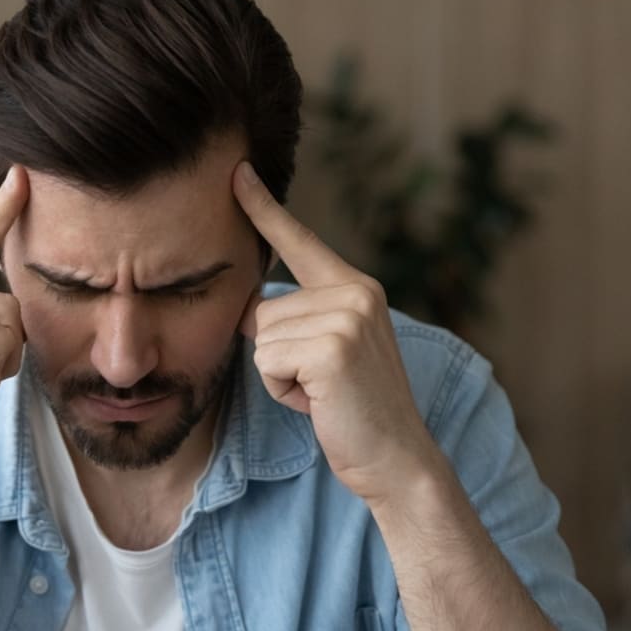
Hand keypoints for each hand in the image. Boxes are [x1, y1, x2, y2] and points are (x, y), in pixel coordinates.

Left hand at [232, 161, 441, 504]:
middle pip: (263, 310)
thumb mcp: (328, 351)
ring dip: (279, 375)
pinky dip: (282, 391)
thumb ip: (299, 319)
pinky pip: (267, 361)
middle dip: (277, 355)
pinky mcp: (333, 348)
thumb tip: (250, 309)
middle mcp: (357, 292)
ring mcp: (348, 317)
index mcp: (356, 287)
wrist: (395, 458)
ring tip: (321, 392)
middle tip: (321, 383)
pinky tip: (319, 402)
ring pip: (262, 338)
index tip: (236, 171)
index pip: (300, 241)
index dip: (264, 208)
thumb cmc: (353, 410)